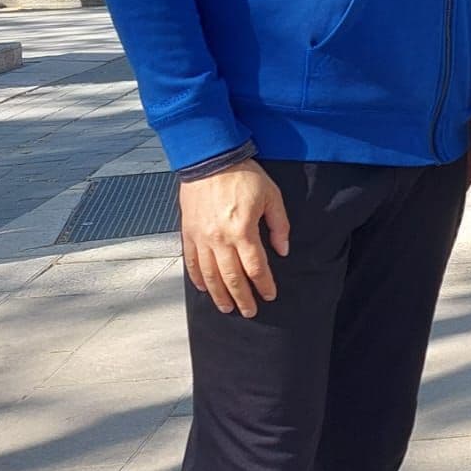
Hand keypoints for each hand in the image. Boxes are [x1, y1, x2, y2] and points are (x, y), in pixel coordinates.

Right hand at [179, 161, 290, 317]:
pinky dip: (197, 277)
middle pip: (231, 277)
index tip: (269, 295)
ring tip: (226, 307)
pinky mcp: (188, 232)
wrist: (210, 159)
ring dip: (218, 294)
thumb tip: (283, 249)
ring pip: (209, 275)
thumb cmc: (243, 175)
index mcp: (243, 230)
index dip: (264, 284)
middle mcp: (220, 239)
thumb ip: (279, 225)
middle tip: (249, 311)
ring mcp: (201, 237)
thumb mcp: (271, 196)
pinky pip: (191, 261)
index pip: (256, 267)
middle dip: (241, 298)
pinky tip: (203, 288)